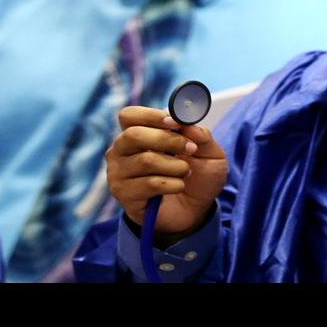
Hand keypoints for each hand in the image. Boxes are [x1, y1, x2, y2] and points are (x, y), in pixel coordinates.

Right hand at [106, 106, 228, 235]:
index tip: (175, 122)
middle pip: (133, 135)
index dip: (152, 116)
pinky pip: (150, 184)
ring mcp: (118, 173)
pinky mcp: (124, 194)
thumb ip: (201, 135)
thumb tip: (188, 125)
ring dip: (175, 166)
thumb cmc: (196, 176)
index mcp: (136, 133)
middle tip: (189, 149)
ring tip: (186, 172)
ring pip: (145, 161)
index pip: (129, 116)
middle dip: (168, 140)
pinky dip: (172, 184)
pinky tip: (178, 187)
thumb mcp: (208, 152)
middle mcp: (121, 151)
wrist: (194, 210)